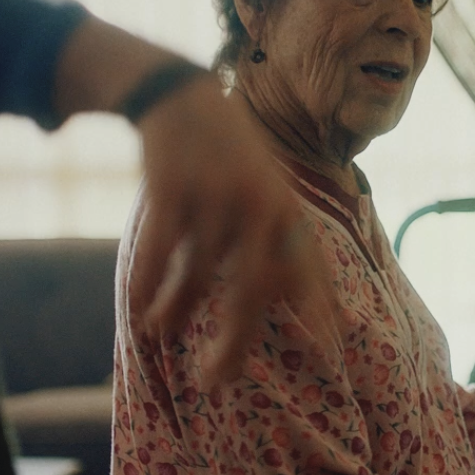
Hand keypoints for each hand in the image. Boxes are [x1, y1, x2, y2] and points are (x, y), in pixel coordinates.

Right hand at [129, 79, 331, 380]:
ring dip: (176, 311)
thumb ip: (283, 239)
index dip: (320, 304)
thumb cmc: (232, 155)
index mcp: (285, 208)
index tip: (332, 343)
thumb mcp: (270, 186)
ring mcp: (213, 196)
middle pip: (251, 290)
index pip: (309, 266)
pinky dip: (148, 285)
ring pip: (196, 276)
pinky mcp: (171, 188)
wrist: (182, 94)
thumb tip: (301, 300)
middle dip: (234, 341)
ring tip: (162, 330)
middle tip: (216, 381)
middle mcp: (256, 206)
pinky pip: (158, 253)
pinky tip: (142, 309)